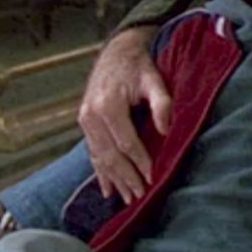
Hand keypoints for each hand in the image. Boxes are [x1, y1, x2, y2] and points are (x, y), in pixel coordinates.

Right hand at [77, 26, 166, 202]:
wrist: (116, 52)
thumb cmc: (138, 66)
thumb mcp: (154, 79)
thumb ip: (162, 103)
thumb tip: (167, 130)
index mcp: (108, 105)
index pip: (126, 143)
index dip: (140, 162)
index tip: (153, 179)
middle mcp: (91, 116)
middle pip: (110, 155)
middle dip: (126, 178)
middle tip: (141, 197)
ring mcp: (84, 121)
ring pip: (100, 157)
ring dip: (114, 180)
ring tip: (127, 199)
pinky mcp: (84, 123)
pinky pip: (92, 152)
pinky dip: (100, 172)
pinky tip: (107, 190)